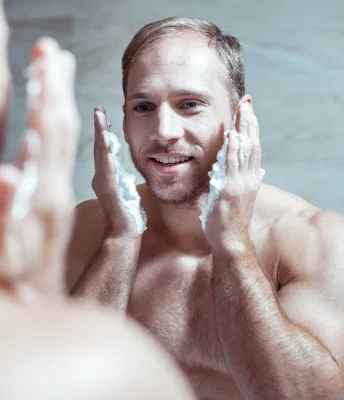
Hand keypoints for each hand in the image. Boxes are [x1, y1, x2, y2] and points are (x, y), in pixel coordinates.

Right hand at [0, 38, 79, 303]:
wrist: (25, 322)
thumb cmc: (2, 295)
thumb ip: (1, 218)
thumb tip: (9, 172)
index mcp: (44, 198)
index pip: (52, 133)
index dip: (48, 91)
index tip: (46, 53)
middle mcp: (54, 195)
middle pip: (62, 129)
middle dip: (55, 85)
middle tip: (49, 49)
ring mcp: (52, 203)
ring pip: (61, 143)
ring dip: (56, 102)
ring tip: (51, 72)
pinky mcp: (47, 212)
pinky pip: (55, 163)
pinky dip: (50, 134)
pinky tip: (42, 127)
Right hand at [91, 107, 142, 240]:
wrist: (122, 237)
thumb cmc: (127, 219)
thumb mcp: (126, 195)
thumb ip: (123, 183)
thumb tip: (125, 175)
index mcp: (105, 178)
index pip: (104, 150)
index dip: (102, 132)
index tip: (103, 115)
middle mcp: (100, 178)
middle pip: (99, 147)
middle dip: (99, 126)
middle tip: (98, 109)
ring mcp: (103, 183)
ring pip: (101, 153)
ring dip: (101, 133)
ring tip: (100, 116)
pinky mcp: (108, 189)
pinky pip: (107, 166)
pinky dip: (106, 152)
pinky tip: (107, 139)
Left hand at [205, 97, 262, 250]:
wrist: (231, 241)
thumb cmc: (227, 222)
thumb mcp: (230, 197)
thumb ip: (230, 182)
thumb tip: (226, 172)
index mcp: (251, 179)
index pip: (252, 148)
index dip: (250, 129)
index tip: (248, 112)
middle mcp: (250, 178)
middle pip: (252, 143)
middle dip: (249, 121)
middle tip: (247, 102)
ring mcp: (241, 183)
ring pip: (245, 149)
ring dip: (243, 127)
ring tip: (242, 109)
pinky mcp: (230, 189)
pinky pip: (231, 164)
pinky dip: (231, 147)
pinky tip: (230, 133)